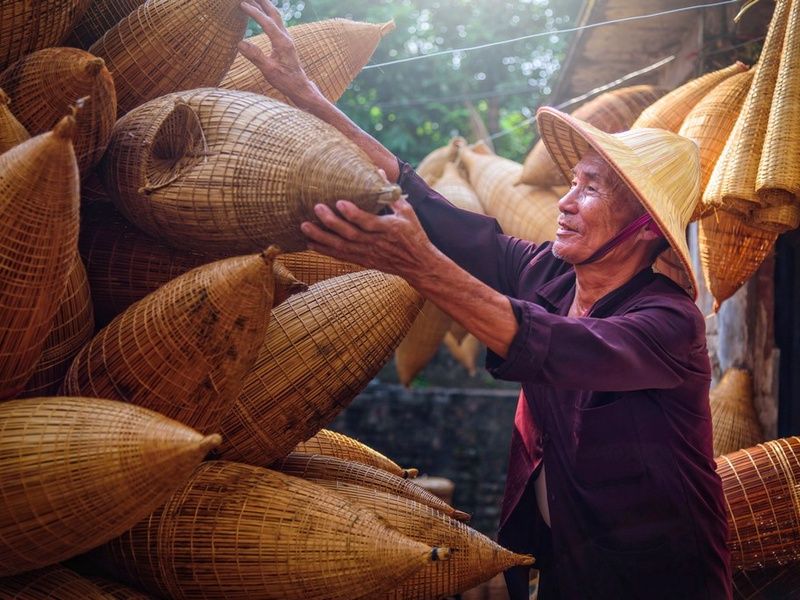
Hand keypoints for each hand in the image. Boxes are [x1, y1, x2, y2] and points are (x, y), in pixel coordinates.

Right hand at [237, 0, 318, 104]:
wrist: (299, 87)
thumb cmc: (285, 81)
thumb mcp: (268, 71)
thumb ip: (255, 56)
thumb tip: (240, 43)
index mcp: (282, 42)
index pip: (266, 22)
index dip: (254, 12)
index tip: (242, 4)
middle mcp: (286, 38)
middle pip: (274, 13)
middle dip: (262, 2)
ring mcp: (286, 39)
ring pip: (276, 17)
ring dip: (265, 6)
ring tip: (254, 0)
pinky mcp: (285, 43)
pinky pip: (276, 23)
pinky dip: (268, 15)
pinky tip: (262, 15)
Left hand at [300, 197, 441, 282]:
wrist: (418, 264)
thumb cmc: (414, 235)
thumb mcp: (407, 212)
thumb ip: (391, 194)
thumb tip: (378, 172)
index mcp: (389, 228)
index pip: (368, 222)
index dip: (353, 213)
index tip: (339, 202)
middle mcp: (376, 243)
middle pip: (350, 234)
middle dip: (332, 223)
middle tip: (316, 208)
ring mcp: (368, 254)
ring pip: (341, 247)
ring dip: (322, 238)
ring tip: (304, 227)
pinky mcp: (364, 261)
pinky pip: (341, 256)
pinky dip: (325, 250)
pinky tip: (311, 243)